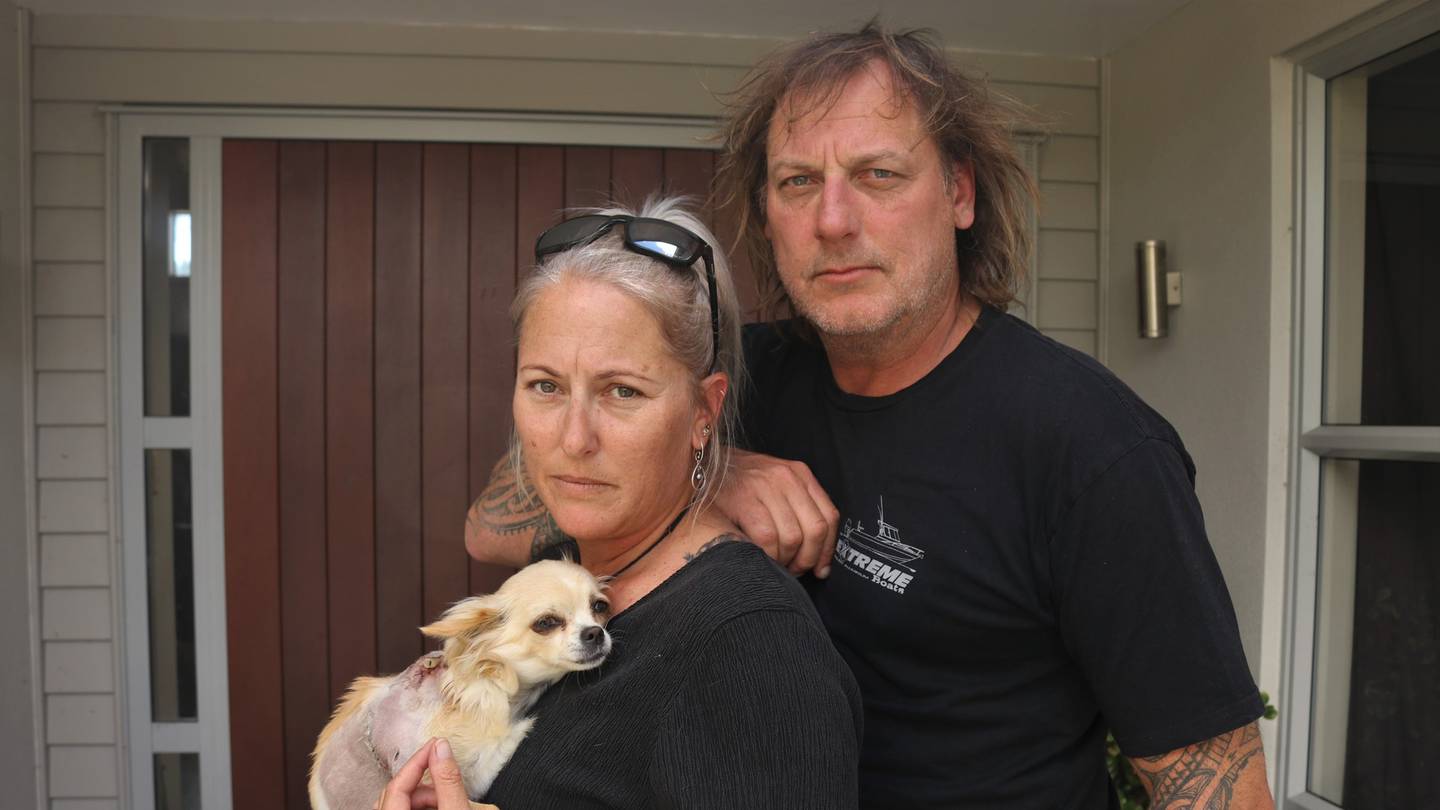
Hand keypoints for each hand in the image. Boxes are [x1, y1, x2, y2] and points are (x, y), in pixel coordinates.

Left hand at [376, 738, 482, 809]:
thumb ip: (448, 782)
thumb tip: (441, 747)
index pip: (396, 784)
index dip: (418, 760)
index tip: (436, 744)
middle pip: (397, 793)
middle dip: (425, 783)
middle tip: (447, 783)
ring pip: (402, 803)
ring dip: (427, 796)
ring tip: (448, 800)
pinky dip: (426, 805)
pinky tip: (442, 806)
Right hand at [714, 449, 839, 576]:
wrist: (704, 468)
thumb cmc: (741, 484)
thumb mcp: (775, 485)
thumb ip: (798, 509)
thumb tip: (820, 560)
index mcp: (800, 473)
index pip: (830, 516)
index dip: (827, 550)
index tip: (820, 569)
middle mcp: (786, 477)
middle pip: (815, 530)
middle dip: (807, 559)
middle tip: (793, 570)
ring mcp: (765, 486)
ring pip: (792, 537)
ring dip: (785, 560)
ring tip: (773, 562)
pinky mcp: (743, 499)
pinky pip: (767, 538)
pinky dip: (767, 554)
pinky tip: (760, 556)